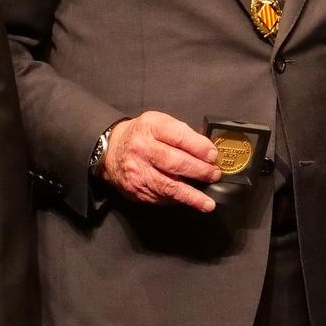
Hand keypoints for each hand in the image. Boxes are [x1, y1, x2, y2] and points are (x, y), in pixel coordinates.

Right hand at [99, 111, 221, 212]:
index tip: (213, 156)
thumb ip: (182, 134)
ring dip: (191, 195)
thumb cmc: (141, 136)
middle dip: (199, 171)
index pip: (178, 136)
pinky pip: (161, 197)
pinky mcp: (137, 189)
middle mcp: (142, 148)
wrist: (111, 151)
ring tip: (207, 203)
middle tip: (214, 175)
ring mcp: (138, 171)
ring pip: (168, 186)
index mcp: (151, 127)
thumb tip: (207, 151)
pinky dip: (178, 199)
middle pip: (175, 162)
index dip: (198, 147)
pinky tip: (189, 200)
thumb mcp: (159, 123)